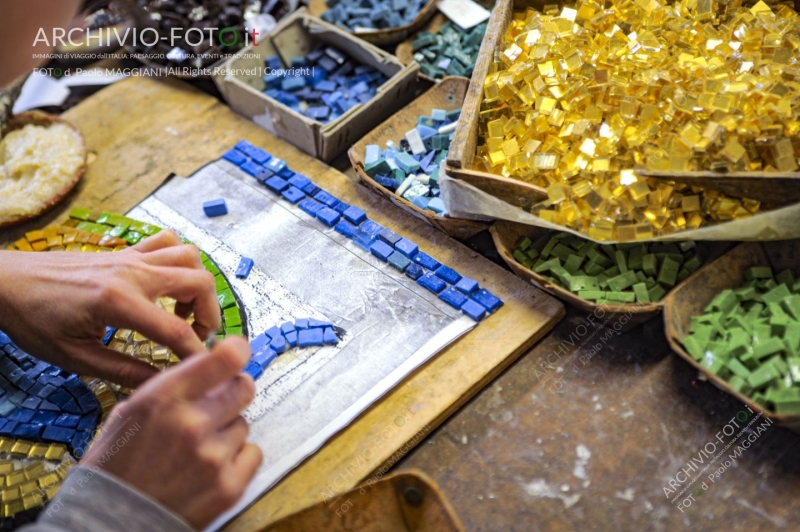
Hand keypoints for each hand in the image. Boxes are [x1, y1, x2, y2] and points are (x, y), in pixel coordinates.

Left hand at [0, 230, 219, 387]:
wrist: (5, 282)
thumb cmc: (32, 320)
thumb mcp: (74, 357)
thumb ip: (123, 371)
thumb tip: (159, 384)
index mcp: (118, 303)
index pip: (176, 330)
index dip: (198, 354)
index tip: (205, 369)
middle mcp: (132, 273)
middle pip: (199, 283)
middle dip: (210, 314)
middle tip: (198, 338)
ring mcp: (130, 257)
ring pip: (190, 257)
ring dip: (198, 286)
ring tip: (183, 311)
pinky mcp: (125, 251)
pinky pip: (167, 241)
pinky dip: (179, 259)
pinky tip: (167, 283)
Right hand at [81, 338, 261, 528]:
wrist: (110, 522)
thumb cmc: (117, 466)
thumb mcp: (131, 412)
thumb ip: (173, 388)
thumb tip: (210, 366)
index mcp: (165, 399)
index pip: (226, 359)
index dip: (236, 352)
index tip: (236, 353)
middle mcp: (192, 424)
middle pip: (244, 388)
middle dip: (233, 392)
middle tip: (218, 405)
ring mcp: (213, 456)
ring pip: (243, 424)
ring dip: (226, 433)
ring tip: (197, 451)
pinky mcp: (229, 486)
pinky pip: (252, 453)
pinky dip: (237, 459)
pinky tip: (210, 469)